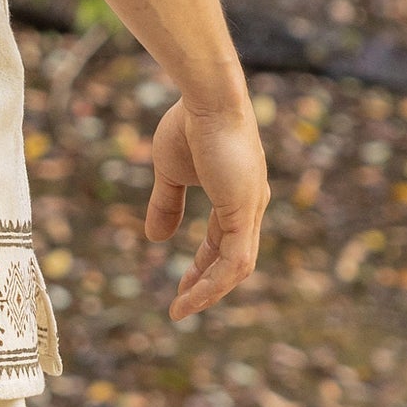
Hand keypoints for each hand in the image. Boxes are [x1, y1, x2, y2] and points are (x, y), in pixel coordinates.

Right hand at [144, 96, 269, 320]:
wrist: (207, 98)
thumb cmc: (189, 124)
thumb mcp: (170, 171)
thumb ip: (166, 205)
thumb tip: (155, 239)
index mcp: (238, 195)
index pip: (224, 241)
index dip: (203, 264)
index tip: (183, 283)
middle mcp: (251, 205)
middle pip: (234, 260)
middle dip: (207, 284)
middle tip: (182, 303)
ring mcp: (251, 210)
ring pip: (237, 268)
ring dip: (210, 292)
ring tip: (183, 308)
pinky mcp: (245, 213)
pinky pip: (235, 261)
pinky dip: (215, 282)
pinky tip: (194, 295)